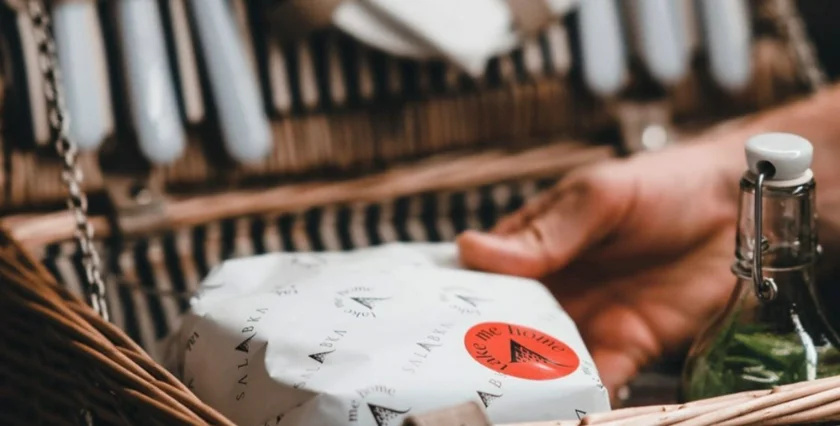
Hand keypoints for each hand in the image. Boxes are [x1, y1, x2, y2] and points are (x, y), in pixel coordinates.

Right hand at [457, 140, 743, 398]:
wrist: (737, 208)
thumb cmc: (658, 186)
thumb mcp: (595, 198)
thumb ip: (543, 233)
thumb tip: (470, 250)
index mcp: (533, 247)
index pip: (483, 280)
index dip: (457, 304)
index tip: (430, 329)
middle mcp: (552, 290)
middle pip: (507, 329)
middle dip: (485, 353)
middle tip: (462, 376)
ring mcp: (587, 322)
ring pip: (544, 361)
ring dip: (527, 381)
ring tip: (508, 398)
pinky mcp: (629, 347)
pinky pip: (599, 380)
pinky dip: (583, 398)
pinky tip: (568, 406)